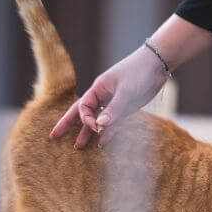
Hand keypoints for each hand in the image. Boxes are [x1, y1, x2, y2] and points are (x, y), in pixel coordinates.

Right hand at [50, 46, 167, 147]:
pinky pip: (114, 122)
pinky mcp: (126, 107)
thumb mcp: (126, 91)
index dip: (86, 120)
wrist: (157, 64)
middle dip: (68, 124)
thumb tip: (99, 126)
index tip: (96, 128)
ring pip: (98, 120)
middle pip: (82, 112)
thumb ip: (114, 109)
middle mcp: (103, 96)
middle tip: (54, 136)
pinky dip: (109, 132)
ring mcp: (114, 102)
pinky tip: (103, 142)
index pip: (83, 107)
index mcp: (98, 88)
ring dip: (89, 132)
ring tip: (78, 146)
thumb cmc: (139, 72)